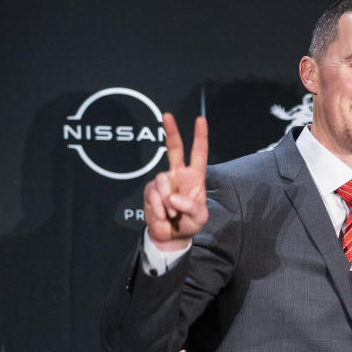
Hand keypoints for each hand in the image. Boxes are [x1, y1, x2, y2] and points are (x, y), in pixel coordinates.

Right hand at [144, 113, 208, 250]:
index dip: (200, 137)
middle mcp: (178, 175)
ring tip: (173, 214)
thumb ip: (191, 206)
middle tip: (166, 115)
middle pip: (174, 149)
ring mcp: (163, 182)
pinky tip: (164, 215)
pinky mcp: (150, 191)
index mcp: (194, 177)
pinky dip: (160, 208)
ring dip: (169, 202)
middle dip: (171, 131)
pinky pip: (154, 195)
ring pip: (162, 182)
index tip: (200, 120)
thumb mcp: (199, 217)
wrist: (171, 236)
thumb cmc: (189, 223)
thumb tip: (172, 196)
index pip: (199, 153)